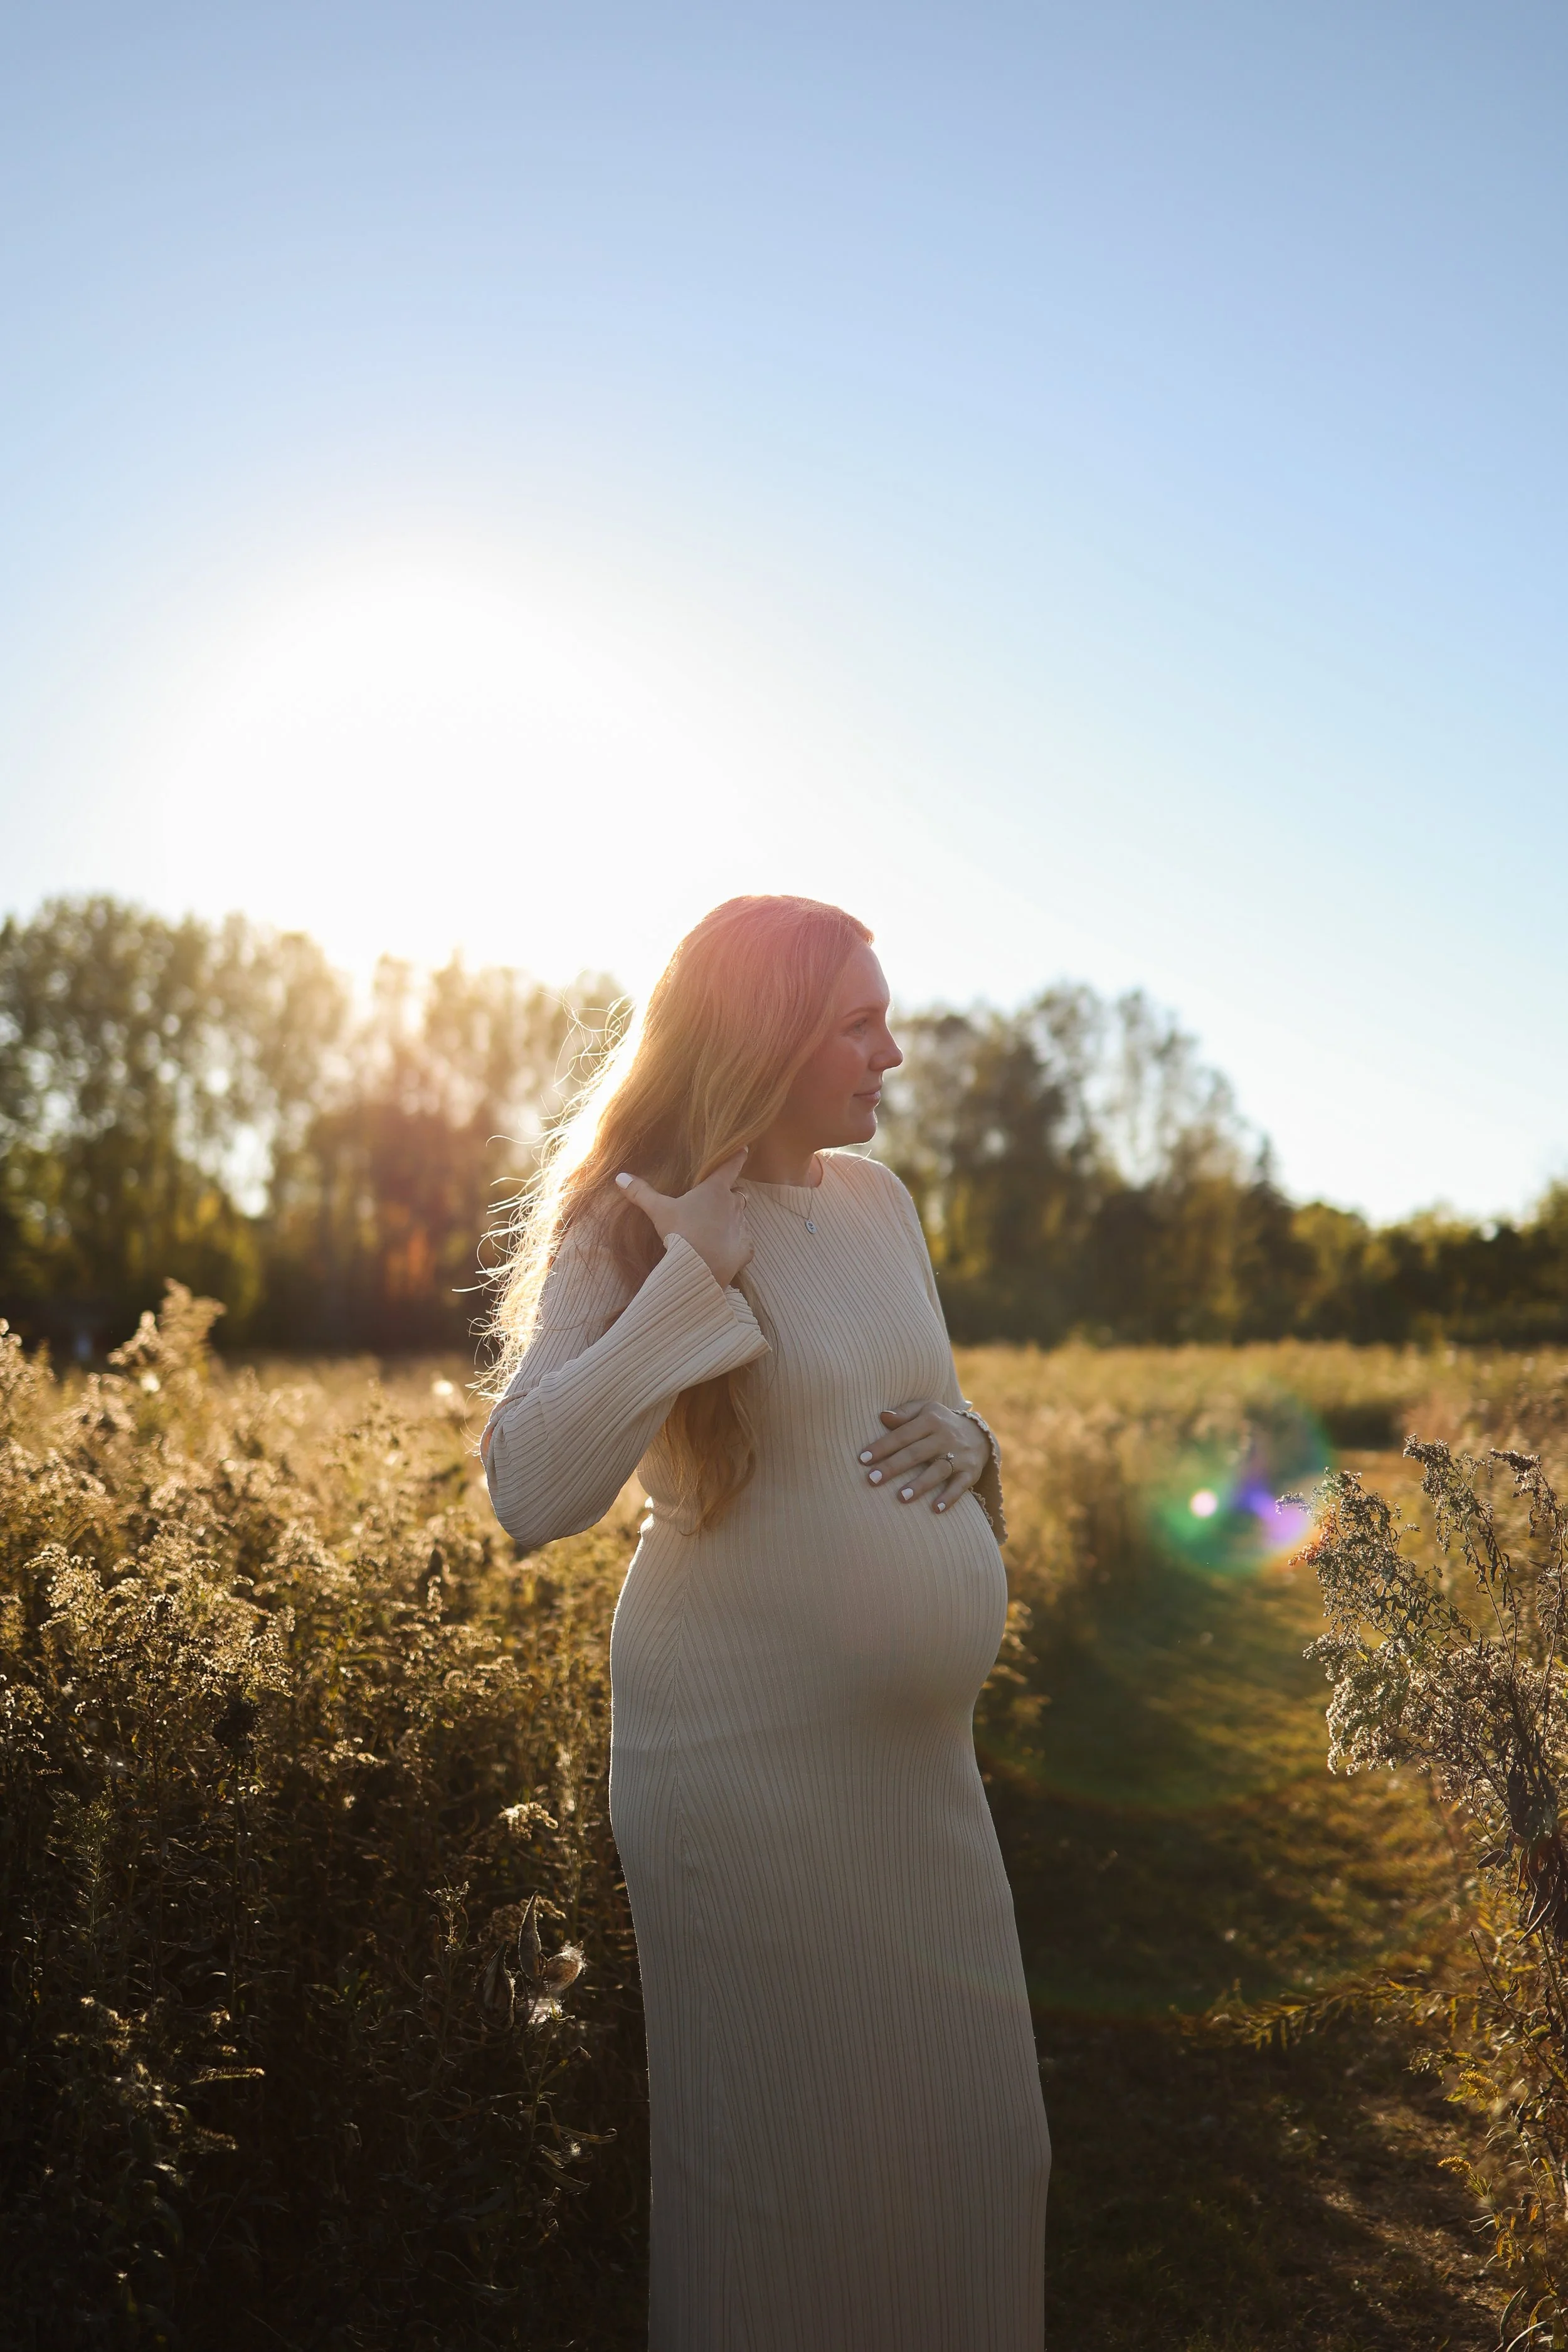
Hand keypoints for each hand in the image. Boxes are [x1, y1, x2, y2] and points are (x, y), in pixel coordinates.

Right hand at [615, 1149, 753, 1288]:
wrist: (699, 1267)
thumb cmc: (681, 1232)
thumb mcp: (658, 1211)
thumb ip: (641, 1193)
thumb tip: (620, 1177)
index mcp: (715, 1190)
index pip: (731, 1165)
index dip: (738, 1155)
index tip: (744, 1148)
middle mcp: (733, 1204)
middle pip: (738, 1193)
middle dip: (730, 1194)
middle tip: (717, 1201)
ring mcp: (742, 1227)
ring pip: (742, 1217)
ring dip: (732, 1219)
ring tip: (716, 1228)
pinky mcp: (745, 1249)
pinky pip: (744, 1243)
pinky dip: (737, 1244)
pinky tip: (725, 1250)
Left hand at [858, 1399, 987, 1512]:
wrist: (978, 1433)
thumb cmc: (939, 1423)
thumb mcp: (925, 1410)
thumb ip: (904, 1413)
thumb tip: (882, 1416)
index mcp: (931, 1420)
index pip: (902, 1434)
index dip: (882, 1447)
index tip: (863, 1459)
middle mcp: (945, 1437)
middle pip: (916, 1453)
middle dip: (893, 1467)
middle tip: (872, 1480)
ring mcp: (960, 1455)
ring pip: (938, 1470)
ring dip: (920, 1485)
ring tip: (901, 1497)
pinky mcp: (971, 1472)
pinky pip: (961, 1486)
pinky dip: (950, 1498)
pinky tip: (936, 1509)